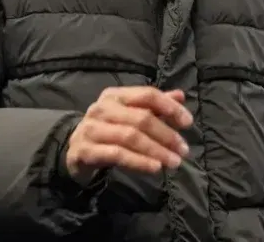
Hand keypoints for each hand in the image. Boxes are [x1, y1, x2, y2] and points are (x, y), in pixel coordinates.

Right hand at [65, 87, 192, 185]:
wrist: (75, 150)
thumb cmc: (108, 130)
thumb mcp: (130, 115)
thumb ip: (155, 105)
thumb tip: (180, 95)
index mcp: (115, 95)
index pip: (147, 95)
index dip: (170, 107)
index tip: (188, 123)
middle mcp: (101, 108)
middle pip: (140, 118)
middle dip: (166, 134)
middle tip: (184, 150)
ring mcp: (91, 128)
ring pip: (130, 137)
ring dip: (156, 150)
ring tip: (174, 162)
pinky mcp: (85, 150)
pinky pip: (116, 154)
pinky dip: (138, 161)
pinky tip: (154, 168)